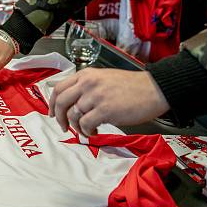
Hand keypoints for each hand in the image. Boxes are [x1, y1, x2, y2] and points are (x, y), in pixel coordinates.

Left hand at [48, 69, 170, 136]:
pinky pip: (86, 125)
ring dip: (78, 127)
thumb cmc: (133, 86)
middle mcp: (88, 83)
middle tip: (64, 126)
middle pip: (61, 102)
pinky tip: (96, 131)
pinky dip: (88, 132)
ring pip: (73, 115)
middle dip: (59, 118)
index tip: (52, 113)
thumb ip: (87, 86)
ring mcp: (95, 96)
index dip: (52, 103)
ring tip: (87, 130)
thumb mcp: (104, 78)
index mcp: (86, 74)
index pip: (59, 88)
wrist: (154, 89)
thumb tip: (74, 102)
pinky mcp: (105, 110)